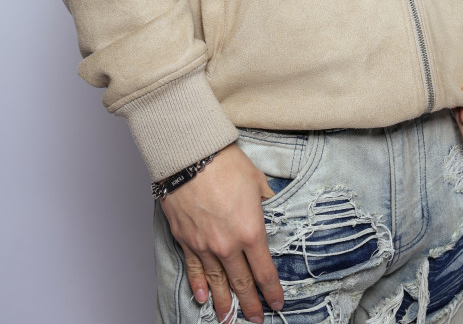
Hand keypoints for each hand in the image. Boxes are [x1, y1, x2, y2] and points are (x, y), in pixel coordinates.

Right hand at [159, 142, 283, 322]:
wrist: (190, 155)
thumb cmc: (225, 163)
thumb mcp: (257, 180)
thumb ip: (265, 199)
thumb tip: (269, 205)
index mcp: (251, 231)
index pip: (264, 270)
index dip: (271, 290)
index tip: (277, 302)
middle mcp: (228, 245)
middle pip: (241, 282)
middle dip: (250, 303)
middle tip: (256, 319)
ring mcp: (204, 245)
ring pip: (217, 281)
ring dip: (224, 302)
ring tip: (228, 319)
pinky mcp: (185, 240)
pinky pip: (194, 269)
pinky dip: (199, 285)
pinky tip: (203, 297)